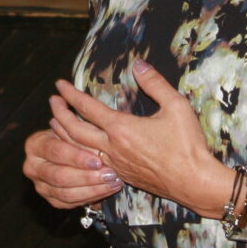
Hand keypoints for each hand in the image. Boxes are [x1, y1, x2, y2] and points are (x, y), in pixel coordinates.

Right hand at [22, 125, 123, 209]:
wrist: (73, 156)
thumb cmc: (74, 138)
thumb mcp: (72, 128)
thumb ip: (70, 121)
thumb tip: (58, 99)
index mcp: (34, 145)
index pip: (54, 151)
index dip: (76, 156)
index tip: (98, 159)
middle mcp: (32, 166)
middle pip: (59, 175)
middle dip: (86, 176)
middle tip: (109, 174)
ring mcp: (40, 185)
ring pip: (66, 193)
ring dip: (93, 188)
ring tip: (113, 181)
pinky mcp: (52, 199)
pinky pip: (71, 203)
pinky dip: (92, 196)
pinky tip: (108, 188)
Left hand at [47, 61, 230, 217]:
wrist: (195, 183)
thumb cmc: (187, 145)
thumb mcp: (176, 106)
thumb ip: (155, 83)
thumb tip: (138, 64)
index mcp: (121, 128)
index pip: (87, 108)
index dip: (71, 94)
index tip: (59, 84)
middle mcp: (112, 147)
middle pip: (73, 130)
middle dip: (59, 114)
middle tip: (52, 101)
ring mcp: (114, 164)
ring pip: (78, 150)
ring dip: (63, 134)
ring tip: (54, 123)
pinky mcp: (121, 177)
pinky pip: (89, 164)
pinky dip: (77, 153)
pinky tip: (77, 149)